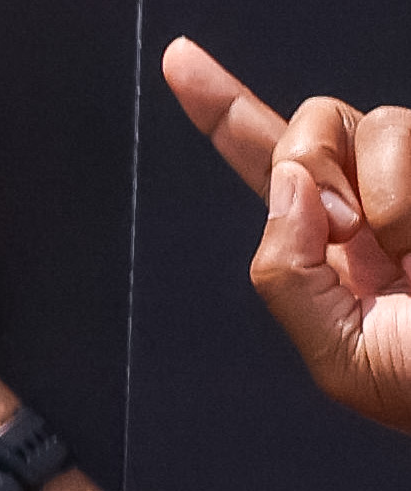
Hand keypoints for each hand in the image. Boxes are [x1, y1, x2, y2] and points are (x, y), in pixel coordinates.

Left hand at [170, 43, 410, 436]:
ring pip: (376, 120)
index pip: (265, 167)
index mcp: (326, 250)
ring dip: (384, 191)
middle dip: (310, 157)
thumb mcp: (339, 355)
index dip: (222, 110)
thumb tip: (287, 182)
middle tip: (346, 233)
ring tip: (406, 253)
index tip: (179, 59)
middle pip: (310, 123)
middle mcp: (371, 203)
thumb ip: (289, 276)